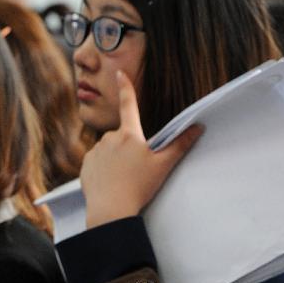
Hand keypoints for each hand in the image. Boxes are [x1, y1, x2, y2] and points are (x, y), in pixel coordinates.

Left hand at [81, 71, 202, 228]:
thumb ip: (180, 145)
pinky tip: (111, 183)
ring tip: (125, 179)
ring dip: (116, 160)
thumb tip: (198, 127)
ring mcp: (95, 151)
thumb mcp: (163, 165)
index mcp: (129, 134)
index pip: (129, 105)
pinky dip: (104, 170)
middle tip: (137, 170)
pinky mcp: (85, 165)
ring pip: (109, 151)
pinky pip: (97, 163)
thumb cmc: (139, 186)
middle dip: (130, 148)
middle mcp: (109, 138)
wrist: (110, 208)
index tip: (119, 74)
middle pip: (123, 137)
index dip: (125, 88)